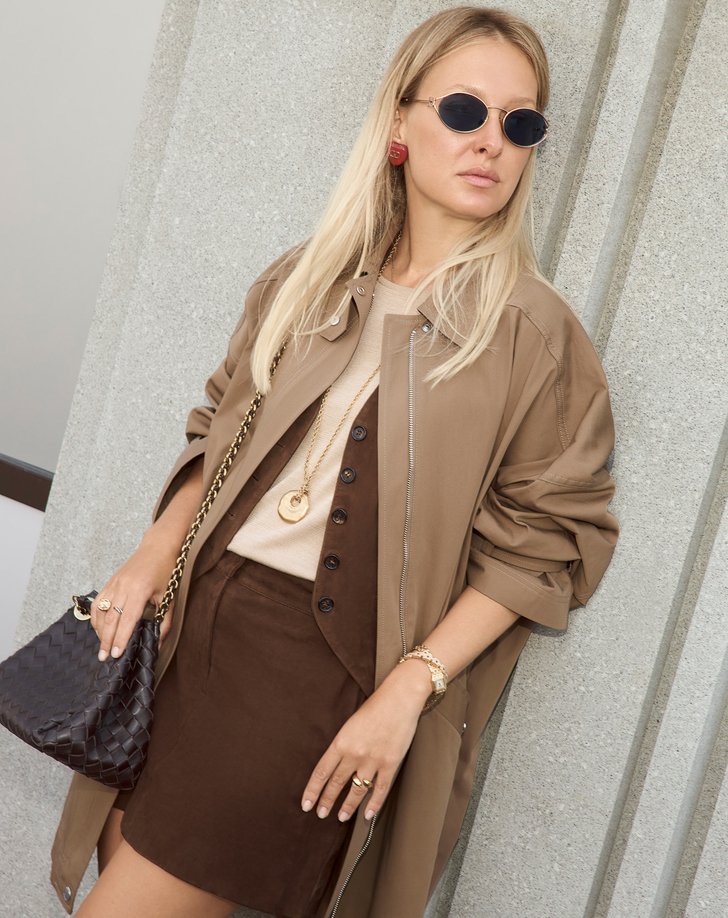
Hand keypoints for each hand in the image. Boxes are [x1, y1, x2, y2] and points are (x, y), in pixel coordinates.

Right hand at [89, 534, 179, 660]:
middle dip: (106, 640)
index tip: (116, 654)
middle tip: (104, 657)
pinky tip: (99, 629)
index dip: (120, 638)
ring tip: (101, 647)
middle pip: (111, 618)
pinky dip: (96, 617)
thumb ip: (164, 623)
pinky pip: (98, 602)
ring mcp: (114, 583)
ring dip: (100, 631)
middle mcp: (124, 587)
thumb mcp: (169, 598)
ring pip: (101, 611)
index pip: (127, 620)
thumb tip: (157, 645)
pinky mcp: (110, 581)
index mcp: (140, 591)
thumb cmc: (166, 572)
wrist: (157, 547)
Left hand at [300, 659, 431, 822]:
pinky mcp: (390, 764)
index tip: (306, 804)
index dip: (312, 790)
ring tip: (341, 817)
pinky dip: (373, 804)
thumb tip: (335, 763)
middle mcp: (355, 754)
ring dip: (347, 806)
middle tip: (320, 814)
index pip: (321, 772)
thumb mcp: (351, 723)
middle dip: (326, 801)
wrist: (399, 698)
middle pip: (336, 783)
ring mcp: (373, 761)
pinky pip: (380, 790)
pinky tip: (367, 815)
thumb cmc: (375, 706)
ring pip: (356, 790)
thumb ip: (343, 743)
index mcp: (341, 742)